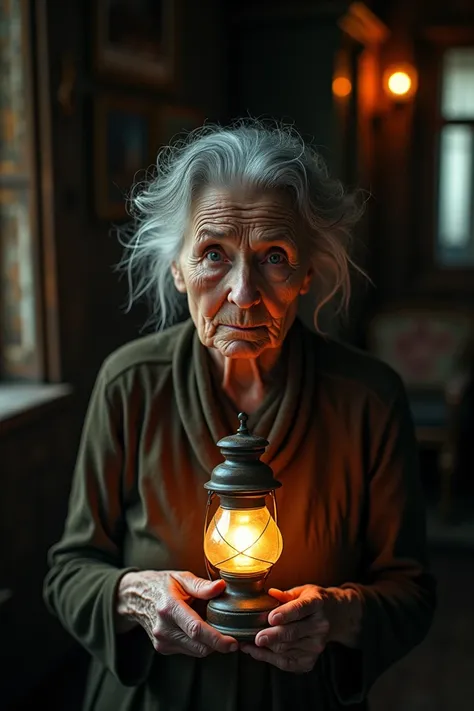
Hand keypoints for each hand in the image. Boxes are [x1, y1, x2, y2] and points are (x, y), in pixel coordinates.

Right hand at [116, 570, 237, 657]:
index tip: (233, 643)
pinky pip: (188, 650)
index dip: (217, 639)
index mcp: (169, 607)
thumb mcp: (181, 577)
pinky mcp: (162, 648)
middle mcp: (163, 628)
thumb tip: (221, 587)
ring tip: (211, 625)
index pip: (196, 630)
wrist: (136, 597)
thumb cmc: (161, 584)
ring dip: (209, 643)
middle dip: (218, 644)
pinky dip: (198, 643)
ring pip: (195, 651)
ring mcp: (161, 640)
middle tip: (231, 635)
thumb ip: (201, 585)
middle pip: (198, 646)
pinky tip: (197, 629)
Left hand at [241, 585, 333, 672]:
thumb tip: (271, 593)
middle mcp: (320, 626)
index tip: (271, 618)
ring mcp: (317, 645)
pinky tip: (256, 651)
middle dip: (273, 636)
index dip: (285, 614)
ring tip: (250, 641)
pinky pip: (286, 663)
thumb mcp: (303, 591)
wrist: (334, 616)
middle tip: (257, 637)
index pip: (301, 609)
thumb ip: (286, 594)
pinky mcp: (311, 660)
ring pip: (286, 649)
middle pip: (293, 633)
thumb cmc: (313, 602)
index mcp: (317, 603)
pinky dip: (269, 658)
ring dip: (266, 647)